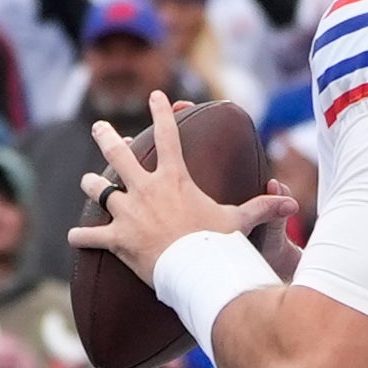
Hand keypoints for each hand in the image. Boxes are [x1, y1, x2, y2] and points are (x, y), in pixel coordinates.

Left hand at [69, 91, 294, 281]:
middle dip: (107, 136)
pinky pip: (92, 236)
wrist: (194, 271)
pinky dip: (82, 237)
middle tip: (100, 126)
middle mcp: (146, 190)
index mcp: (174, 179)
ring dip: (93, 185)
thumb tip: (293, 205)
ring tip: (87, 181)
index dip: (162, 112)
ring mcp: (128, 213)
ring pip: (100, 190)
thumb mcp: (239, 222)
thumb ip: (262, 209)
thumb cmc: (217, 244)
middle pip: (119, 155)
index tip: (157, 95)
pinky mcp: (116, 239)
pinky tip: (73, 236)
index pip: (168, 136)